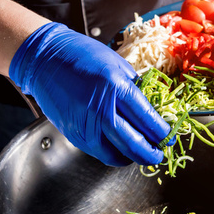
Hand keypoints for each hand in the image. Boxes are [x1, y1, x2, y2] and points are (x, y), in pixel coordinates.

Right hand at [9, 23, 169, 165]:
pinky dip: (114, 153)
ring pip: (116, 155)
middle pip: (133, 144)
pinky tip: (121, 147)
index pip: (147, 119)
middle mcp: (101, 110)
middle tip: (159, 154)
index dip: (161, 132)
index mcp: (116, 88)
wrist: (44, 59)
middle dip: (151, 154)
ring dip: (132, 157)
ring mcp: (85, 126)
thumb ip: (134, 89)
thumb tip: (151, 110)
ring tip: (142, 152)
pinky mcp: (73, 134)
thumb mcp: (117, 65)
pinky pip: (99, 152)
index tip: (169, 137)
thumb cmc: (81, 56)